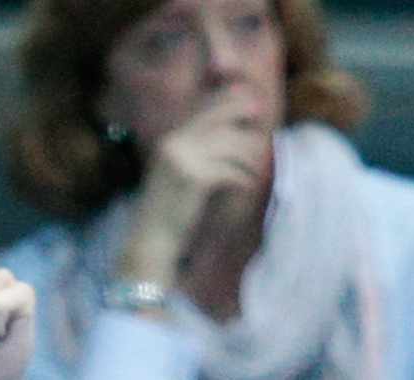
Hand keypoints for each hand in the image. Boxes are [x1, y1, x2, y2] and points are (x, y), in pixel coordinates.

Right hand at [120, 93, 273, 287]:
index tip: (254, 107)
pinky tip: (247, 185)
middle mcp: (176, 143)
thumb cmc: (165, 212)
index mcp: (170, 139)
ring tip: (256, 169)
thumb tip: (225, 138)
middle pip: (220, 119)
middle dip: (245, 124)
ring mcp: (185, 159)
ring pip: (229, 144)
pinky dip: (242, 177)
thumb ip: (193, 153)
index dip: (232, 104)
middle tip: (264, 133)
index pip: (206, 108)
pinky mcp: (195, 179)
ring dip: (248, 157)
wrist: (150, 241)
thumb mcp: (174, 174)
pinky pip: (229, 170)